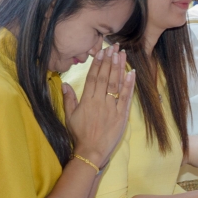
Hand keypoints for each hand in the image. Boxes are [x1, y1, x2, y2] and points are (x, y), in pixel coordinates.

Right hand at [64, 44, 135, 167]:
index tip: (101, 51)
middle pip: (106, 77)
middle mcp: (100, 101)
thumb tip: (65, 83)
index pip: (93, 77)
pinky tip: (132, 72)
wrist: (91, 151)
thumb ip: (69, 99)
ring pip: (116, 84)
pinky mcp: (122, 115)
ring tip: (122, 54)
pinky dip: (129, 84)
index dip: (98, 63)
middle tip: (114, 46)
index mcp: (87, 100)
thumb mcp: (69, 116)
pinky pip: (126, 97)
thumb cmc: (79, 134)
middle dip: (110, 60)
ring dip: (120, 67)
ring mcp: (112, 107)